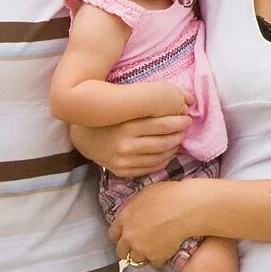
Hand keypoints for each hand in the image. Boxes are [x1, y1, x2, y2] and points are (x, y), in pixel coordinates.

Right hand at [70, 113, 188, 178]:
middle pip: (163, 142)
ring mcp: (123, 161)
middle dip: (179, 135)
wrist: (84, 136)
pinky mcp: (122, 171)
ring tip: (178, 140)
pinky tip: (167, 153)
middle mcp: (125, 145)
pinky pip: (150, 168)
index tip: (186, 118)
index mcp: (127, 126)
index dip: (179, 122)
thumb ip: (150, 104)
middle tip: (185, 129)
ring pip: (159, 157)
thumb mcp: (126, 107)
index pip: (162, 126)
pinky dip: (163, 160)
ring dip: (174, 148)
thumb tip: (185, 100)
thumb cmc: (111, 117)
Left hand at [109, 179, 200, 267]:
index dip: (121, 236)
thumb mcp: (145, 193)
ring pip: (136, 260)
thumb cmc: (169, 195)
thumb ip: (135, 206)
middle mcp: (129, 236)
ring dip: (144, 256)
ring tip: (155, 249)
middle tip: (140, 246)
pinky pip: (155, 263)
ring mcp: (141, 248)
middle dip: (129, 250)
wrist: (186, 208)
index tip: (127, 236)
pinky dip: (160, 259)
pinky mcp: (155, 257)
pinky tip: (167, 250)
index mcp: (124, 218)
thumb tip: (136, 210)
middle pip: (121, 252)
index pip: (113, 234)